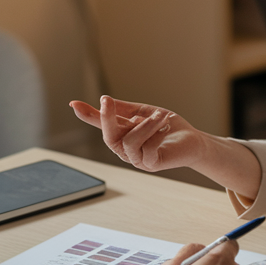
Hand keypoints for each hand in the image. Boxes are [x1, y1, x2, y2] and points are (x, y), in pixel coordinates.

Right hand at [69, 96, 205, 172]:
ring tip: (161, 117)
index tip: (73, 104)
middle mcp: (125, 150)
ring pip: (129, 142)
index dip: (89, 115)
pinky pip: (147, 150)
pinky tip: (166, 127)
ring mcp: (137, 159)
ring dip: (145, 125)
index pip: (101, 125)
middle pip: (109, 137)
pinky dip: (156, 134)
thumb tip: (101, 100)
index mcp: (121, 135)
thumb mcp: (142, 112)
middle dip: (107, 117)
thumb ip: (122, 109)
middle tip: (108, 101)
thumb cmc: (167, 126)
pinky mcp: (152, 164)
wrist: (192, 140)